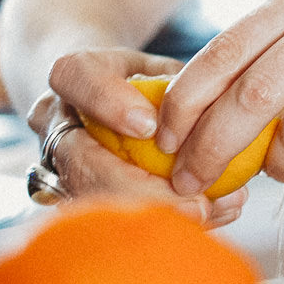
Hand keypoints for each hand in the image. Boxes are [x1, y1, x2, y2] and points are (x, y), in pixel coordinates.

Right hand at [33, 49, 247, 228]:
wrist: (98, 98)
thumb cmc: (140, 77)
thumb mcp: (158, 62)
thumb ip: (180, 81)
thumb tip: (227, 109)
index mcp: (72, 75)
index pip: (77, 79)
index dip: (110, 104)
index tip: (149, 127)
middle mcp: (56, 122)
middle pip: (82, 163)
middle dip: (143, 192)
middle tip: (199, 205)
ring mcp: (61, 164)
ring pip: (98, 200)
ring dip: (159, 214)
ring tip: (215, 211)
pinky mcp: (79, 194)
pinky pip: (115, 216)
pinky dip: (165, 220)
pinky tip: (211, 217)